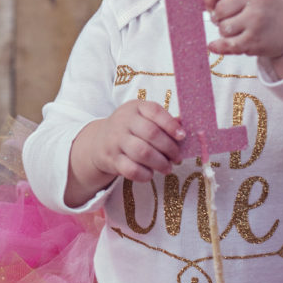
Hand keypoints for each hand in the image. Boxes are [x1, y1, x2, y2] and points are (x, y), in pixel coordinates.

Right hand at [65, 99, 184, 205]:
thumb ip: (163, 121)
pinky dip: (144, 174)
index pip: (155, 111)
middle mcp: (124, 121)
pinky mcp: (111, 159)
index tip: (182, 136)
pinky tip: (150, 174)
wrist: (99, 141)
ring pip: (142, 152)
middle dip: (169, 148)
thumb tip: (184, 127)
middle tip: (177, 157)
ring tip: (167, 168)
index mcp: (135, 107)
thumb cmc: (130, 129)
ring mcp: (115, 140)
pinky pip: (131, 169)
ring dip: (160, 163)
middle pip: (151, 133)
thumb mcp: (143, 118)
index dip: (171, 124)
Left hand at [203, 0, 282, 77]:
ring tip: (238, 29)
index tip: (211, 5)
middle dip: (219, 17)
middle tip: (229, 19)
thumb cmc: (269, 5)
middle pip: (219, 9)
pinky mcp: (255, 39)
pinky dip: (220, 46)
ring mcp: (256, 19)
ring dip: (225, 31)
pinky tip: (217, 45)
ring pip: (223, 28)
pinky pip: (227, 44)